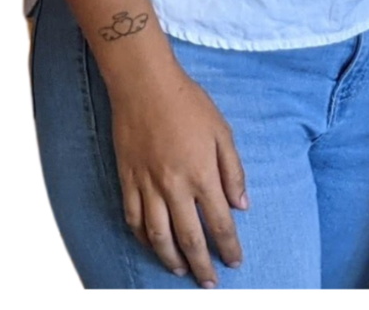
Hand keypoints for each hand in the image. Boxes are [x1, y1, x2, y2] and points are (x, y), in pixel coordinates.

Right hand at [105, 59, 247, 288]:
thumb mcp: (222, 132)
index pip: (219, 224)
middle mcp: (174, 187)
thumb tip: (241, 205)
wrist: (144, 85)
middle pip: (189, 238)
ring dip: (170, 259)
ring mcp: (147, 185)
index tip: (235, 262)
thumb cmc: (188, 104)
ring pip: (158, 236)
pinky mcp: (127, 179)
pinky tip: (151, 245)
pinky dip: (142, 238)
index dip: (229, 248)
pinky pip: (133, 218)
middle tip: (210, 283)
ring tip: (180, 272)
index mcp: (202, 175)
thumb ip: (233, 171)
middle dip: (202, 266)